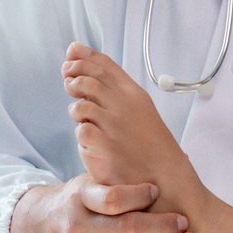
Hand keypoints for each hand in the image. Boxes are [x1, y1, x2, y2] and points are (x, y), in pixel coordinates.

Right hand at [11, 176, 193, 232]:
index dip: (140, 195)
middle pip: (128, 229)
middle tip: (185, 220)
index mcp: (79, 199)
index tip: (158, 190)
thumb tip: (177, 158)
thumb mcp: (89, 181)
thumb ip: (119, 177)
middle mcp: (80, 230)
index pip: (113, 199)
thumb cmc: (79, 201)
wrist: (40, 230)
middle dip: (163, 225)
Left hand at [63, 42, 209, 210]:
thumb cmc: (151, 148)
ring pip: (80, 102)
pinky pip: (80, 129)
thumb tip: (96, 76)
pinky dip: (80, 130)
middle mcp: (124, 105)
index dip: (85, 56)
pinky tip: (87, 136)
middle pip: (90, 78)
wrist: (164, 180)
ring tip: (78, 110)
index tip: (72, 52)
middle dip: (74, 73)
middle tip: (68, 78)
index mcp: (135, 94)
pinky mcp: (101, 144)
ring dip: (75, 104)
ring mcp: (112, 124)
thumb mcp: (141, 112)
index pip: (105, 66)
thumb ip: (118, 93)